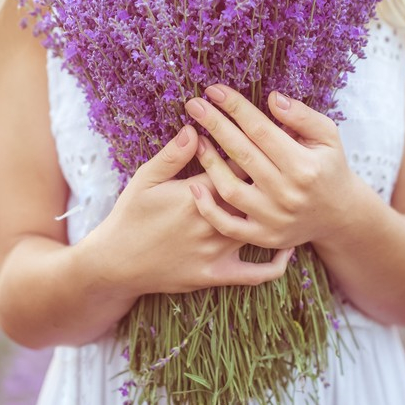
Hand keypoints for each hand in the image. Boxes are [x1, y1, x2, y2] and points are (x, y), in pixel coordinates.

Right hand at [88, 125, 292, 295]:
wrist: (116, 264)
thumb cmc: (130, 216)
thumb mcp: (145, 179)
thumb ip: (172, 155)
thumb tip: (195, 128)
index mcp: (196, 194)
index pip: (235, 166)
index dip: (252, 153)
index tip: (265, 142)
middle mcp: (212, 222)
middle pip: (253, 194)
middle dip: (270, 179)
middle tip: (285, 166)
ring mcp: (217, 251)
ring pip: (258, 227)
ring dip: (274, 213)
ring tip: (289, 197)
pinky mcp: (217, 275)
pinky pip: (256, 274)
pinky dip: (276, 264)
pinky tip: (288, 249)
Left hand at [184, 85, 369, 249]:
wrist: (340, 216)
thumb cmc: (328, 167)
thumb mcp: (328, 136)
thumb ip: (302, 116)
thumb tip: (272, 98)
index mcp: (303, 165)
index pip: (260, 130)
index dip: (235, 107)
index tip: (214, 90)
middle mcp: (287, 193)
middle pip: (242, 154)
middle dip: (214, 125)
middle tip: (194, 105)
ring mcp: (274, 218)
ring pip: (230, 189)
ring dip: (208, 163)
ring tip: (196, 140)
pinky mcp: (264, 236)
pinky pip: (228, 226)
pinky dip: (208, 209)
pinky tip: (194, 187)